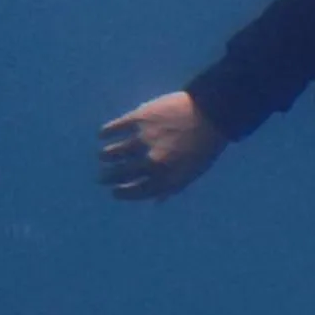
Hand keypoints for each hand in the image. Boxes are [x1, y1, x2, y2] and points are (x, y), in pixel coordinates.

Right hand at [97, 91, 225, 198]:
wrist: (212, 113)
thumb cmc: (204, 145)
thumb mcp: (193, 171)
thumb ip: (172, 187)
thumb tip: (156, 202)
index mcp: (168, 176)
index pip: (137, 191)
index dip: (123, 193)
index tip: (114, 192)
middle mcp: (153, 161)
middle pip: (120, 173)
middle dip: (108, 177)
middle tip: (101, 178)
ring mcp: (145, 139)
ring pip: (113, 152)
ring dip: (106, 156)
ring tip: (104, 156)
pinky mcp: (139, 118)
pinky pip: (114, 128)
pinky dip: (106, 133)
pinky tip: (103, 135)